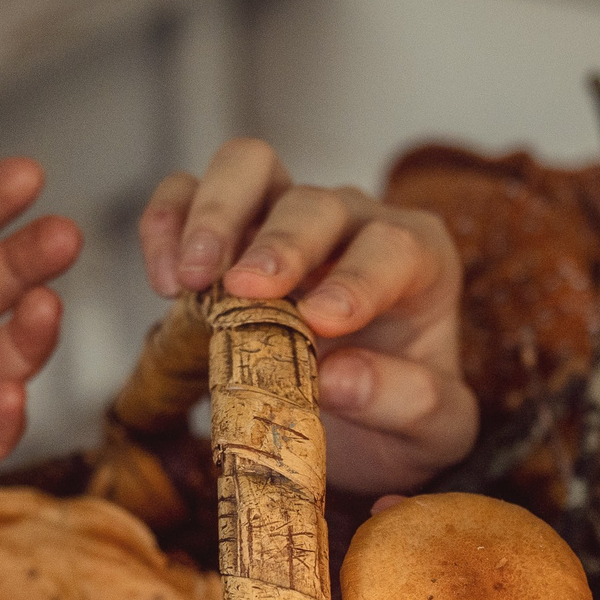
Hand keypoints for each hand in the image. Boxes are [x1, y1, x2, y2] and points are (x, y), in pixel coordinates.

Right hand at [138, 138, 473, 492]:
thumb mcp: (435, 431)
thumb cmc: (403, 412)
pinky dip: (168, 221)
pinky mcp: (229, 227)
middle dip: (280, 243)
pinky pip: (189, 193)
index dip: (356, 280)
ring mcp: (286, 217)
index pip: (393, 247)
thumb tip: (336, 380)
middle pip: (316, 201)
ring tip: (191, 277)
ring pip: (250, 168)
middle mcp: (353, 224)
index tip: (320, 322)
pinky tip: (164, 280)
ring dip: (215, 214)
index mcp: (418, 260)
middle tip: (245, 289)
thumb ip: (407, 402)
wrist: (361, 422)